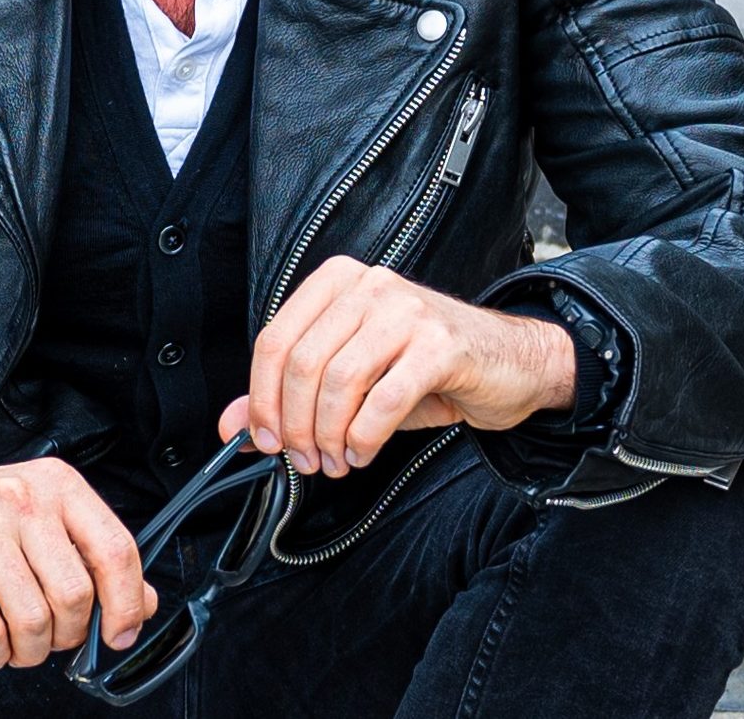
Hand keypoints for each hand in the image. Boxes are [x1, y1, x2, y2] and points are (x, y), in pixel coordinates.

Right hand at [0, 456, 159, 669]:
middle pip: (74, 594)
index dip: (126, 602)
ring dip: (31, 650)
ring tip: (20, 643)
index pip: (115, 548)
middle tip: (53, 638)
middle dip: (69, 634)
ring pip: (33, 620)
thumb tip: (141, 603)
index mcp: (55, 484)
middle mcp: (21, 499)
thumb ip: (91, 554)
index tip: (120, 633)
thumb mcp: (36, 515)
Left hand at [219, 256, 575, 478]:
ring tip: (336, 461)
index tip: (264, 441)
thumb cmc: (425, 367)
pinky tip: (362, 453)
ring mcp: (407, 311)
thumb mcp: (351, 378)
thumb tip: (233, 427)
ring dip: (329, 436)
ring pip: (339, 382)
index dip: (261, 398)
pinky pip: (384, 400)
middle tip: (304, 460)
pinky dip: (364, 438)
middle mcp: (370, 286)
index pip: (275, 340)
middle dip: (295, 425)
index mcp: (337, 282)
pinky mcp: (441, 345)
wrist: (510, 362)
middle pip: (303, 363)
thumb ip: (290, 396)